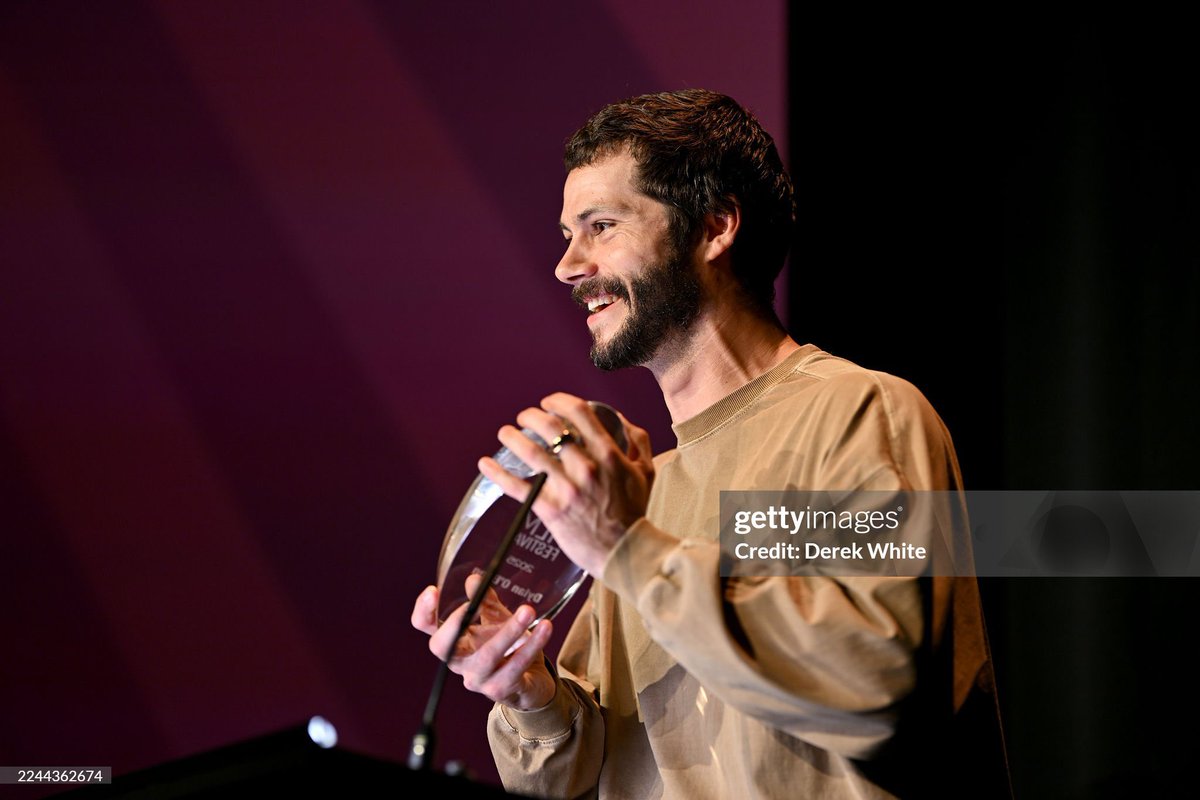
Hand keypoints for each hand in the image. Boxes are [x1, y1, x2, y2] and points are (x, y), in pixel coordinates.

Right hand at [410, 576, 555, 710]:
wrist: (532, 683)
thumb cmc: (509, 648)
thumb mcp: (497, 620)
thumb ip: (486, 601)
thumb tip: (473, 578)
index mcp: (454, 641)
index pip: (425, 628)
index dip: (423, 611)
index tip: (433, 590)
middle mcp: (459, 662)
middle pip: (443, 647)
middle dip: (456, 624)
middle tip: (474, 602)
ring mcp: (477, 679)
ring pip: (487, 655)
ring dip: (509, 631)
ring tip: (529, 611)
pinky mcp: (500, 690)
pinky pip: (515, 667)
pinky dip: (532, 645)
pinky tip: (545, 629)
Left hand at [478, 393, 654, 575]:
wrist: (626, 552)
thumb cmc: (634, 512)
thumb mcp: (645, 471)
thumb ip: (636, 440)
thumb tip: (619, 419)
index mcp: (608, 453)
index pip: (579, 413)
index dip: (558, 401)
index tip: (549, 402)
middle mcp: (585, 466)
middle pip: (550, 428)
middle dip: (532, 416)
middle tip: (524, 417)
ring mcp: (566, 488)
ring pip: (530, 452)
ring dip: (512, 437)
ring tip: (505, 433)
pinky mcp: (550, 509)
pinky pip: (517, 487)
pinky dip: (498, 473)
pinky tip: (485, 464)